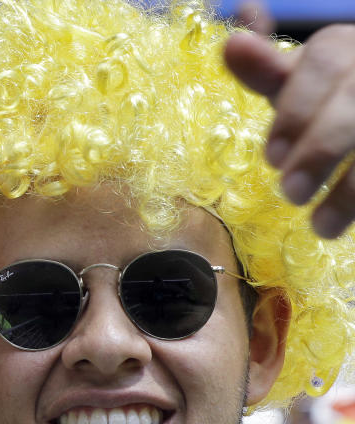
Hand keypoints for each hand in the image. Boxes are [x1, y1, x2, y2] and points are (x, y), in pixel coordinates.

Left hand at [224, 24, 354, 237]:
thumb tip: (232, 45)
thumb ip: (266, 70)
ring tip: (322, 227)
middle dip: (322, 147)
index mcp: (345, 46)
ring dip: (353, 188)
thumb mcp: (297, 84)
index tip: (272, 158)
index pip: (326, 59)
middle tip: (290, 192)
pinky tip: (345, 227)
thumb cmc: (327, 100)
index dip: (296, 109)